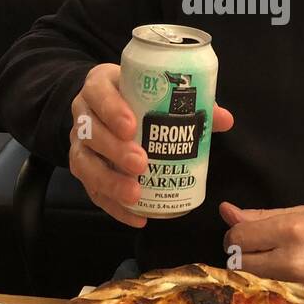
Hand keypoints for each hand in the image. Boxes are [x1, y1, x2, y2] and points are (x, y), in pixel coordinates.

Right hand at [70, 63, 233, 227]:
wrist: (108, 108)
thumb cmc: (136, 96)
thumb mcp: (155, 89)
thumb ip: (189, 101)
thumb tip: (223, 119)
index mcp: (100, 86)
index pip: (99, 92)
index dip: (111, 109)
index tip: (132, 125)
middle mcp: (84, 114)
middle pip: (90, 132)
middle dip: (114, 150)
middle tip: (141, 163)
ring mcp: (80, 143)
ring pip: (83, 163)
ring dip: (109, 181)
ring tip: (135, 194)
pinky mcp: (84, 169)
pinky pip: (92, 191)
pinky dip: (114, 207)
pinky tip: (137, 217)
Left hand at [219, 202, 303, 303]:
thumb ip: (263, 216)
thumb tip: (226, 212)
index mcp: (294, 230)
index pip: (239, 238)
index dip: (235, 236)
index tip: (243, 235)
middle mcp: (294, 261)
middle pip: (241, 264)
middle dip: (243, 255)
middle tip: (259, 250)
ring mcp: (300, 288)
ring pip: (255, 282)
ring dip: (257, 272)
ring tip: (280, 262)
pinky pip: (273, 297)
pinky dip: (273, 288)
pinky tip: (291, 281)